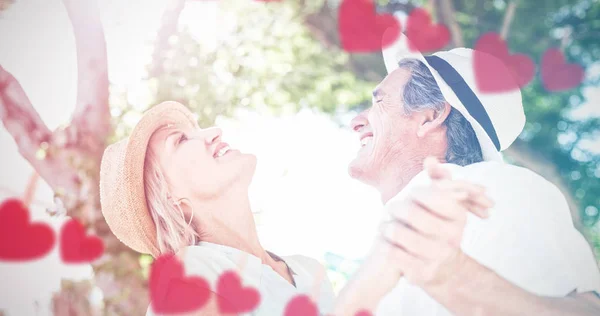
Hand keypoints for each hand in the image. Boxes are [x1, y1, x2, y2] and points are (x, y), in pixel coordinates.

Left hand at [372, 157, 493, 289]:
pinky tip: (384, 243)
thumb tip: (430, 159)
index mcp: (458, 218)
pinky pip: (394, 254)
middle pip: (412, 214)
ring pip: (400, 234)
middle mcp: (451, 238)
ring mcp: (437, 256)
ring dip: (388, 228)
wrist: (443, 269)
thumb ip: (439, 179)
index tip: (410, 194)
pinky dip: (385, 247)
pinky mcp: (421, 272)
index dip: (417, 193)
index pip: (431, 196)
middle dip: (396, 209)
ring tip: (383, 226)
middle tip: (389, 209)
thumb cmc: (439, 228)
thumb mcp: (445, 205)